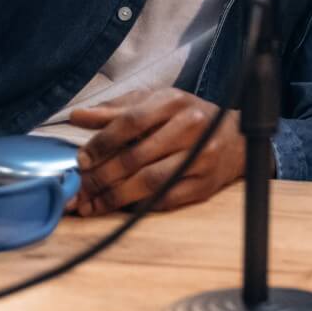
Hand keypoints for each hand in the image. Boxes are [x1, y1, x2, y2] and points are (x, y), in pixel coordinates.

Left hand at [67, 89, 245, 215]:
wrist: (234, 139)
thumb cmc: (185, 117)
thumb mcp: (154, 104)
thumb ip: (115, 110)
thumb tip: (76, 116)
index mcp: (174, 102)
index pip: (131, 122)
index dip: (102, 143)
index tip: (81, 161)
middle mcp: (191, 127)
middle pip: (137, 156)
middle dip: (102, 177)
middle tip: (79, 190)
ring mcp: (200, 157)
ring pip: (150, 182)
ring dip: (115, 197)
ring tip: (92, 205)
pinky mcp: (204, 185)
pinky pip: (165, 200)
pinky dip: (138, 206)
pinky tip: (119, 208)